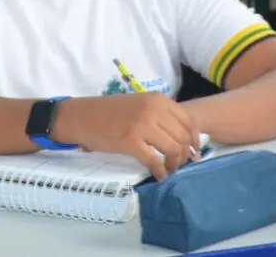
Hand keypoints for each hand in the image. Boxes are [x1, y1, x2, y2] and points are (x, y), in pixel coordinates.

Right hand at [52, 94, 201, 179]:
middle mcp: (153, 109)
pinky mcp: (130, 141)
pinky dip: (160, 171)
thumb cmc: (109, 112)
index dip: (195, 140)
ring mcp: (142, 125)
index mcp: (157, 99)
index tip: (193, 152)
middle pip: (183, 137)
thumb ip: (160, 115)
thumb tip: (182, 136)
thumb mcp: (139, 104)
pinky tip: (158, 175)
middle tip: (178, 164)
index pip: (189, 121)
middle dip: (185, 155)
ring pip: (173, 149)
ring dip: (174, 164)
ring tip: (168, 169)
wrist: (81, 116)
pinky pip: (155, 161)